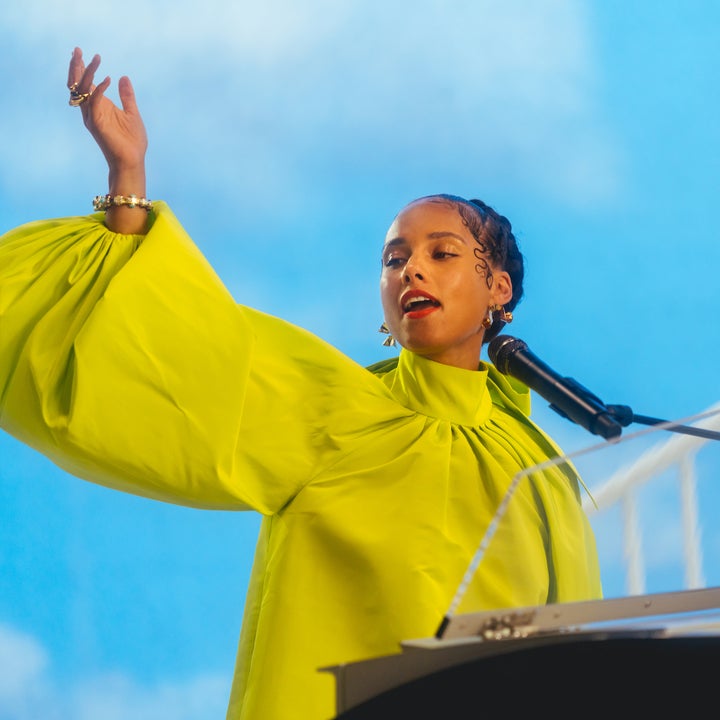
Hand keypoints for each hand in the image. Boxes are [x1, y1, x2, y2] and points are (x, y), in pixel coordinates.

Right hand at [68, 47, 148, 232]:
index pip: (85, 84)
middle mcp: (91, 110)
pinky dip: (100, 90)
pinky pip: (95, 103)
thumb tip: (123, 77)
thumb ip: (127, 96)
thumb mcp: (132, 113)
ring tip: (94, 58)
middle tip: (78, 50)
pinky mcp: (97, 124)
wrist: (133, 161)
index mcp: (99, 106)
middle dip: (77, 66)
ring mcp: (92, 117)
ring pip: (83, 91)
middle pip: (77, 84)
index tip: (81, 52)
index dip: (81, 68)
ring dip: (88, 73)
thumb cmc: (132, 142)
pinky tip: (107, 79)